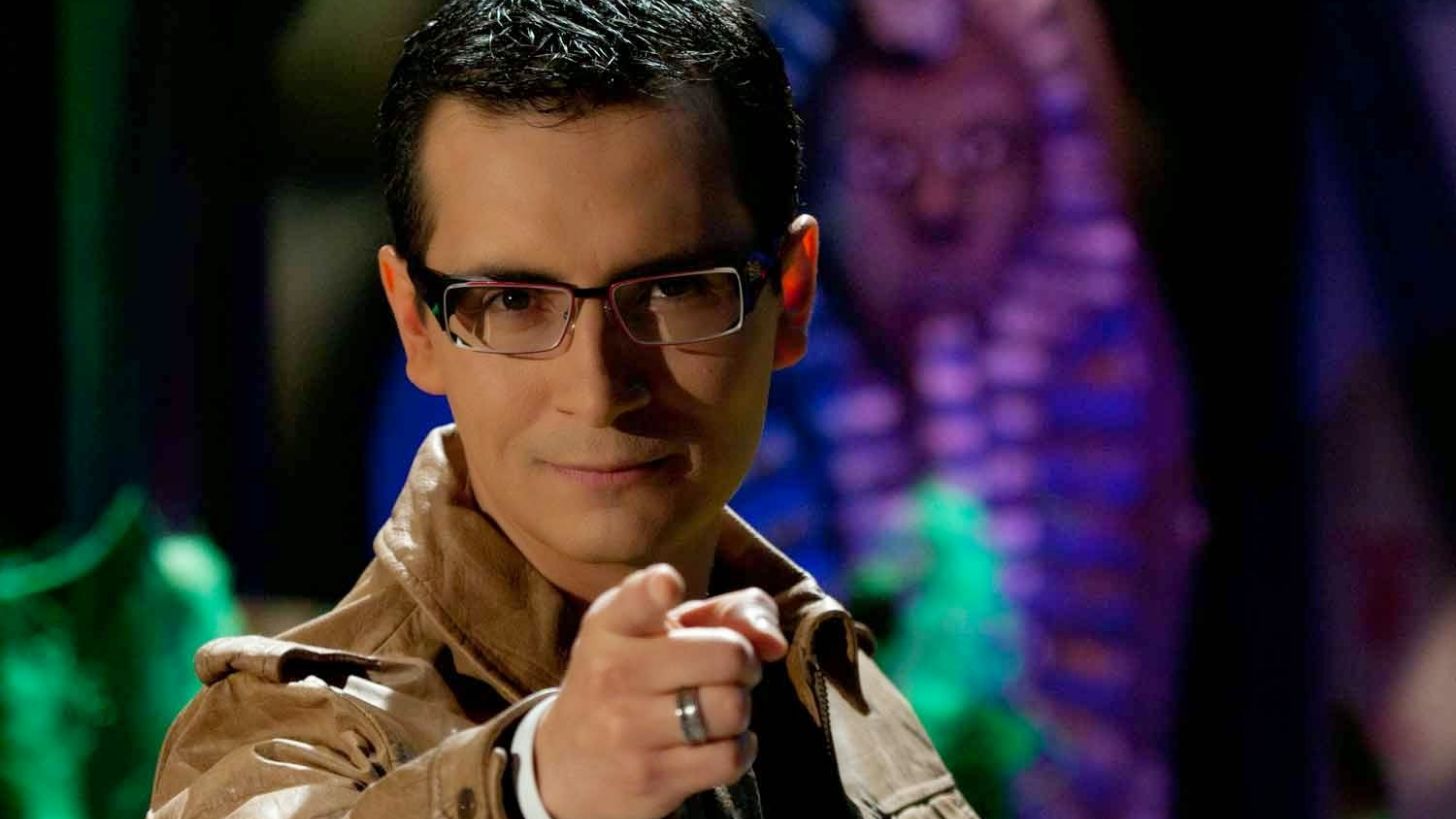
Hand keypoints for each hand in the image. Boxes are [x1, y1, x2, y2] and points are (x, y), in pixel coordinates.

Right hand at [534, 564, 787, 818]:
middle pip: (727, 654)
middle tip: (727, 670)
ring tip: (716, 708)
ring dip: (739, 708)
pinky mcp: (651, 778)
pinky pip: (730, 757)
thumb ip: (727, 612)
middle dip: (744, 662)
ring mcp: (629, 729)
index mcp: (611, 625)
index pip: (637, 599)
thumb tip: (774, 642)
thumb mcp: (659, 631)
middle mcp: (614, 672)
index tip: (667, 587)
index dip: (658, 590)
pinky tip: (716, 742)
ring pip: (732, 707)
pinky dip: (738, 748)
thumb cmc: (632, 680)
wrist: (568, 766)